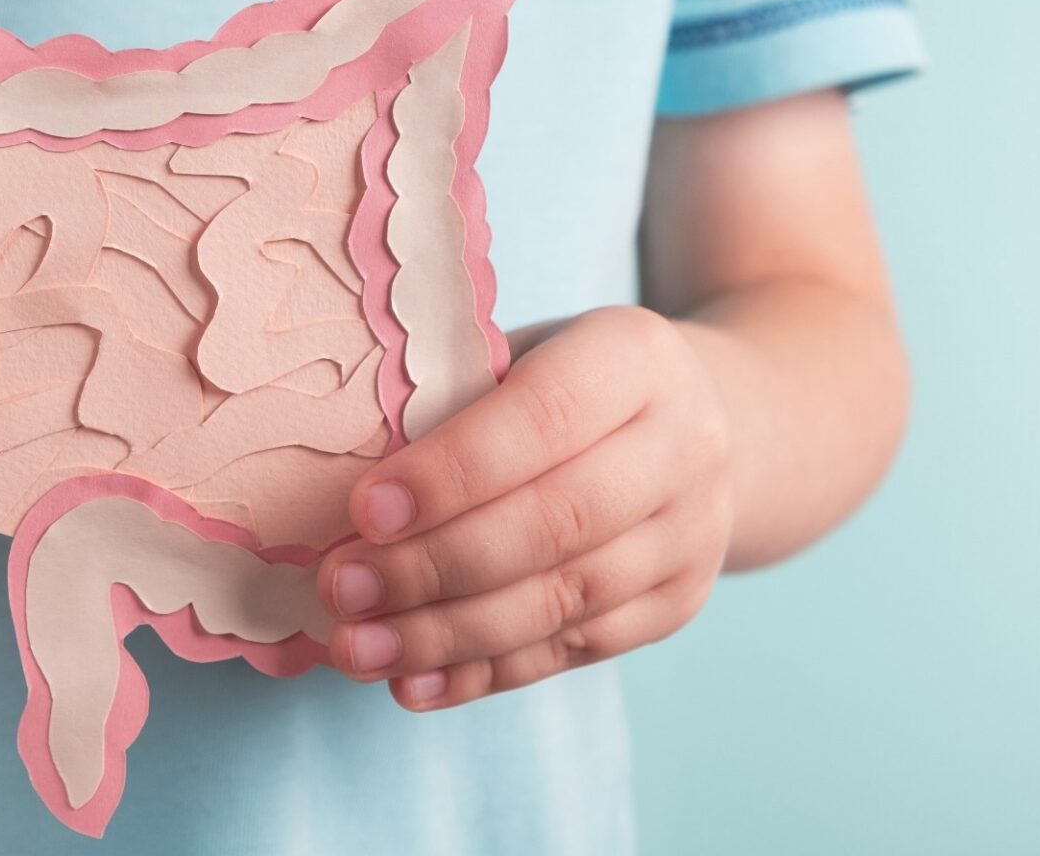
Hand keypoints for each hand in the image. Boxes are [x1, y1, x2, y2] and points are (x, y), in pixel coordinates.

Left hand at [319, 306, 734, 710]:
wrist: (704, 422)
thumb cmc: (561, 381)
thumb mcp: (518, 355)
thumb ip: (450, 398)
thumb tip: (335, 473)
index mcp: (634, 358)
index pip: (543, 417)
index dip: (452, 471)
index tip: (363, 511)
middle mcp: (684, 446)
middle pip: (554, 522)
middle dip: (434, 565)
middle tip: (342, 589)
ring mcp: (692, 534)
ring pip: (563, 599)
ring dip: (447, 634)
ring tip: (358, 648)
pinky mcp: (677, 604)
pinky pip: (574, 650)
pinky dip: (484, 673)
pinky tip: (412, 684)